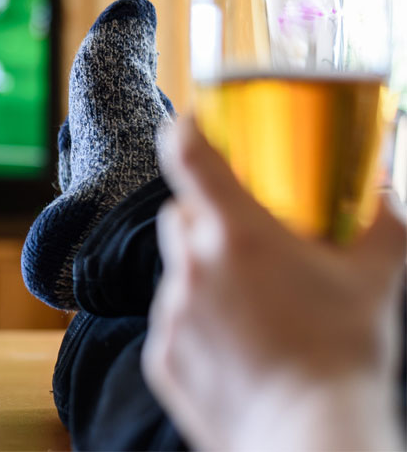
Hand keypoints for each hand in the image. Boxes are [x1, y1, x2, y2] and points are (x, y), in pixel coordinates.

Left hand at [143, 116, 405, 450]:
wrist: (310, 439)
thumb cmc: (345, 356)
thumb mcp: (375, 281)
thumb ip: (384, 222)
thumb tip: (391, 186)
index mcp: (237, 235)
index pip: (189, 157)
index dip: (185, 131)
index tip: (190, 123)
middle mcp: (192, 267)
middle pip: (180, 216)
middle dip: (206, 218)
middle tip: (247, 239)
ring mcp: (171, 314)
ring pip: (176, 272)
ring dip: (204, 275)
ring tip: (255, 308)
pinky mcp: (162, 356)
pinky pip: (172, 323)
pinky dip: (196, 324)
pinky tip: (240, 349)